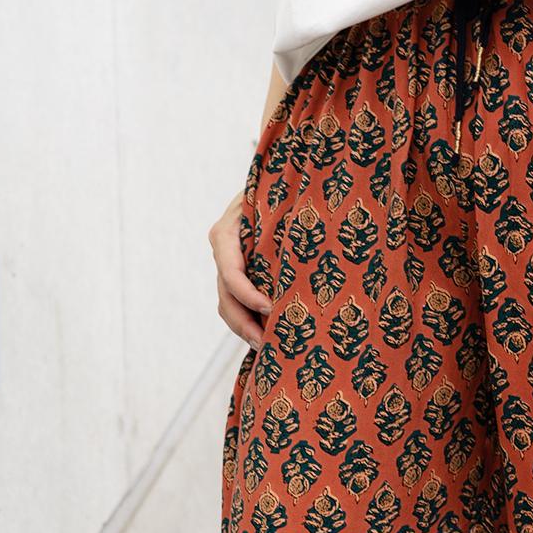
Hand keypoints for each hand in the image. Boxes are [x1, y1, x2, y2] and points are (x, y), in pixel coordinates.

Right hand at [210, 189, 271, 349]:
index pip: (230, 272)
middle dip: (245, 324)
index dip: (247, 295)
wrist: (278, 182)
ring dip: (246, 330)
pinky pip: (238, 305)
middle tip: (268, 345)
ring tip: (268, 350)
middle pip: (226, 297)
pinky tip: (268, 340)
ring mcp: (229, 265)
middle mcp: (223, 251)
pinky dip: (250, 323)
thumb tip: (308, 235)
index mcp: (227, 232)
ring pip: (228, 306)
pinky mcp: (240, 275)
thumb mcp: (279, 198)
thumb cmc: (280, 187)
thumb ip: (285, 216)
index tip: (270, 309)